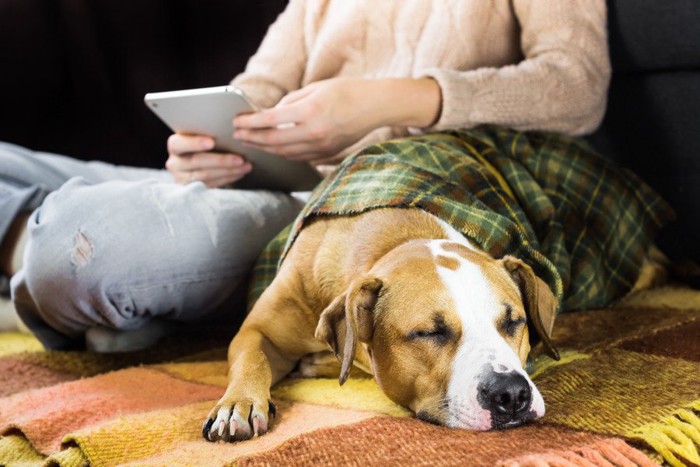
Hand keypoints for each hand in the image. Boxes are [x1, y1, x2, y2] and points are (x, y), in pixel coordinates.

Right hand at [165, 134, 251, 187]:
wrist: (197, 167)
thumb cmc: (202, 146)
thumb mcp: (201, 138)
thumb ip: (209, 135)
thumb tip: (232, 130)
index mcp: (175, 145)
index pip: (178, 143)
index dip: (194, 143)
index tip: (212, 142)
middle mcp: (175, 163)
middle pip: (196, 161)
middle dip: (221, 160)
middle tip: (240, 159)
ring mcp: (182, 179)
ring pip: (206, 175)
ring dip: (229, 171)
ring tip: (246, 166)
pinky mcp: (192, 191)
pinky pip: (211, 185)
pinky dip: (228, 178)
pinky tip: (240, 173)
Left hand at [232, 78, 440, 162]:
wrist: (376, 106)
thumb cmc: (347, 91)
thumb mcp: (316, 88)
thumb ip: (291, 102)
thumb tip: (270, 115)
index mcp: (311, 111)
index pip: (271, 120)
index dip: (251, 123)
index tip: (237, 121)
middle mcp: (315, 132)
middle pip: (274, 141)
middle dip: (253, 138)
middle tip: (238, 135)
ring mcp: (322, 146)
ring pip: (285, 153)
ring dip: (265, 148)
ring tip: (251, 143)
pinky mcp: (328, 154)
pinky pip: (299, 157)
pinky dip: (283, 154)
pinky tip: (273, 149)